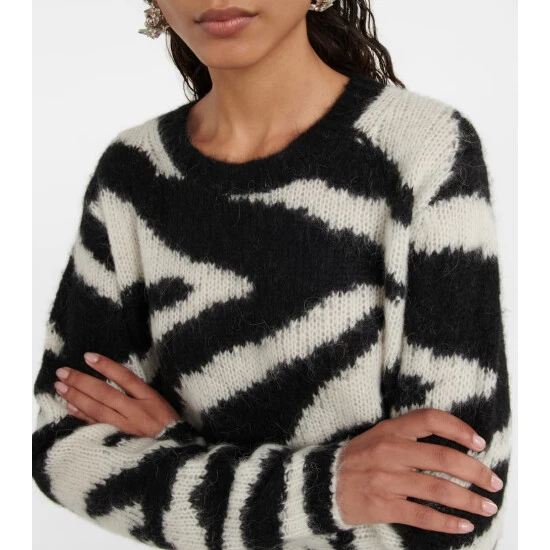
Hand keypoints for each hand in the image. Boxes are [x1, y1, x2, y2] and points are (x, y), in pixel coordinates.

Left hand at [53, 352, 179, 437]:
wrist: (176, 455)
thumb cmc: (169, 427)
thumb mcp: (162, 405)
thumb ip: (141, 393)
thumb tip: (114, 378)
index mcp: (151, 399)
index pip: (125, 377)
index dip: (106, 366)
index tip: (88, 356)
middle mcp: (138, 412)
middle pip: (106, 393)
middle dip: (82, 381)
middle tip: (63, 371)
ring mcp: (127, 428)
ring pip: (98, 409)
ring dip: (76, 397)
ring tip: (60, 386)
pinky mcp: (119, 440)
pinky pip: (97, 425)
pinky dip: (82, 416)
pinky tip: (70, 407)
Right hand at [335, 408, 503, 533]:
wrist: (323, 482)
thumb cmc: (358, 459)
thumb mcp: (379, 436)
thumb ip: (409, 436)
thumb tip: (452, 446)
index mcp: (390, 430)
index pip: (430, 419)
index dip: (459, 428)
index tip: (479, 442)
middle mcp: (390, 451)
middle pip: (443, 458)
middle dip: (476, 471)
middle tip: (493, 482)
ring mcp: (386, 479)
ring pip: (438, 489)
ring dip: (469, 500)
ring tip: (487, 507)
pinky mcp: (382, 505)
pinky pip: (421, 515)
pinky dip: (446, 522)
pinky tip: (463, 526)